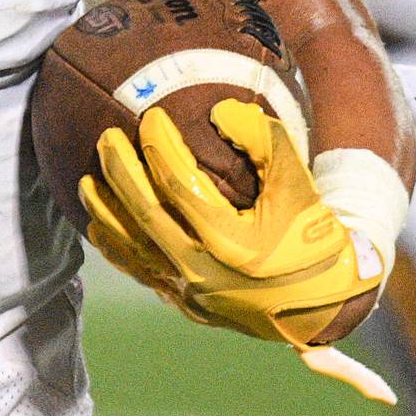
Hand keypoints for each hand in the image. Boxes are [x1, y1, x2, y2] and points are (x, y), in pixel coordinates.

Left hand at [79, 99, 384, 347]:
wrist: (327, 299)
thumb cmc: (313, 232)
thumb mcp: (296, 182)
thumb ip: (261, 140)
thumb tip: (219, 111)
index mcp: (233, 243)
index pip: (181, 185)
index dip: (161, 147)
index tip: (150, 116)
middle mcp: (205, 272)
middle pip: (146, 214)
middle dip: (121, 171)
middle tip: (106, 137)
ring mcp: (192, 293)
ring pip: (134, 248)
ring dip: (107, 210)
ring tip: (88, 176)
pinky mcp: (187, 305)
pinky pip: (141, 271)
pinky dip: (117, 247)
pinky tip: (99, 223)